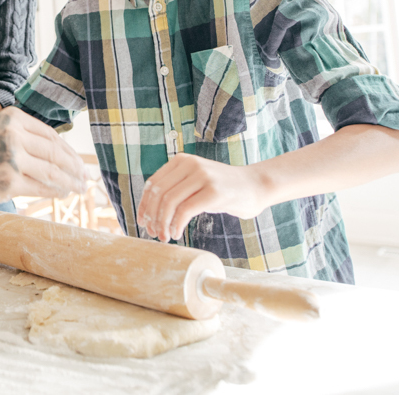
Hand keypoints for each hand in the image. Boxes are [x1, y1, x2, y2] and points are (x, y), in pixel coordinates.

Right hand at [0, 107, 86, 206]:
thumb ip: (19, 137)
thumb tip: (55, 152)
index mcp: (11, 117)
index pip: (50, 135)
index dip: (68, 151)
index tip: (79, 162)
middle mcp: (13, 134)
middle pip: (55, 153)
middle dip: (74, 168)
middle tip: (85, 177)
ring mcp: (11, 158)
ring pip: (51, 172)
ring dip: (69, 182)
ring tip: (78, 188)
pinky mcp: (8, 182)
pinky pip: (40, 188)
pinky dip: (54, 192)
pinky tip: (62, 194)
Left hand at [136, 153, 267, 241]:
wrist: (255, 186)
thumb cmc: (223, 189)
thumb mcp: (195, 183)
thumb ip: (176, 189)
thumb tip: (149, 213)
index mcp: (181, 160)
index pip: (153, 184)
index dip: (144, 205)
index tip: (143, 222)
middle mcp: (190, 164)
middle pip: (158, 193)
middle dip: (152, 216)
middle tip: (153, 233)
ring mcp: (202, 176)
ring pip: (169, 202)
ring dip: (163, 223)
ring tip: (165, 237)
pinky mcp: (214, 191)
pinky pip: (185, 210)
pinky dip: (177, 224)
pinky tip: (177, 234)